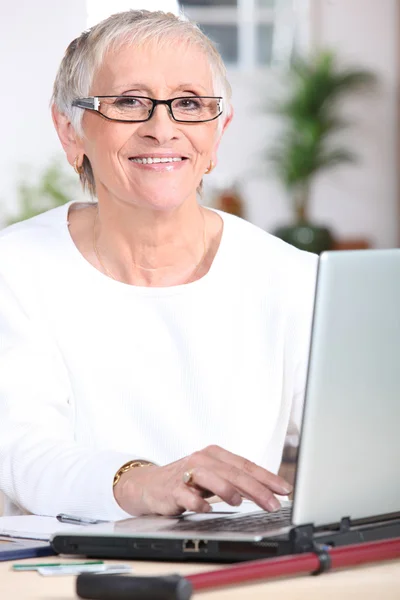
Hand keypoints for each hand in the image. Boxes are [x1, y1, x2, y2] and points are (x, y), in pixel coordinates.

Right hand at [113, 445, 292, 515]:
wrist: (149, 485)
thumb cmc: (187, 480)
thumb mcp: (213, 476)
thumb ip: (236, 481)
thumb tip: (269, 492)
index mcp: (215, 454)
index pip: (246, 465)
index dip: (267, 477)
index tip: (285, 490)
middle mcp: (202, 460)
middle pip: (233, 473)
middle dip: (256, 489)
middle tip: (274, 504)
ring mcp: (186, 473)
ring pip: (210, 477)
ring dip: (226, 489)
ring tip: (240, 502)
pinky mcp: (171, 489)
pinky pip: (186, 495)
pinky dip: (197, 502)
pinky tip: (206, 509)